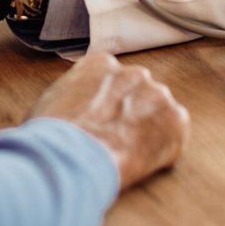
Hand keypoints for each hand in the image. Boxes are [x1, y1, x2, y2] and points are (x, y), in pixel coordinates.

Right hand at [30, 51, 188, 190]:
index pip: (112, 79)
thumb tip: (59, 117)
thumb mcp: (49, 103)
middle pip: (138, 93)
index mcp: (100, 64)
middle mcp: (132, 72)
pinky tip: (143, 162)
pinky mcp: (174, 121)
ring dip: (148, 130)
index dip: (107, 104)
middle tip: (115, 140)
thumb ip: (69, 98)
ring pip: (158, 112)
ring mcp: (156, 95)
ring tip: (127, 155)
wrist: (68, 158)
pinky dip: (164, 148)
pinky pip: (175, 134)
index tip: (101, 120)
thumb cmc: (51, 136)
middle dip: (131, 114)